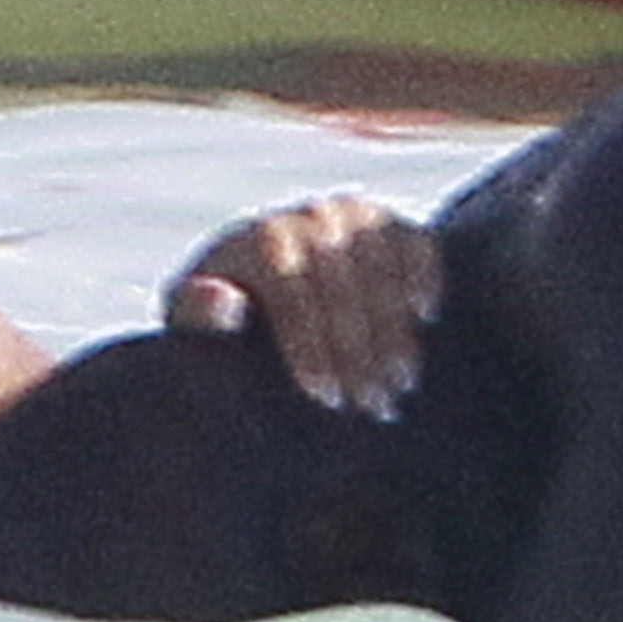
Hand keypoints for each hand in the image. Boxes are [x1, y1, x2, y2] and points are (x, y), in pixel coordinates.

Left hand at [166, 195, 440, 418]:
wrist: (268, 291)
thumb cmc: (229, 325)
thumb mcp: (196, 328)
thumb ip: (197, 317)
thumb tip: (217, 297)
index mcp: (253, 240)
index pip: (286, 284)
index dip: (307, 341)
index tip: (322, 396)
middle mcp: (305, 217)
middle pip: (338, 277)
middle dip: (358, 348)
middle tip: (372, 406)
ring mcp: (351, 215)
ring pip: (379, 263)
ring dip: (393, 327)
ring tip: (400, 384)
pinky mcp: (390, 223)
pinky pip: (414, 241)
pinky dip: (423, 276)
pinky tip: (426, 318)